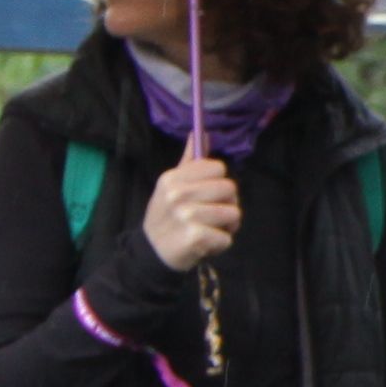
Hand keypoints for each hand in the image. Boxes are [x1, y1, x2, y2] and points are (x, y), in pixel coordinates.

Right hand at [141, 153, 240, 271]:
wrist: (152, 252)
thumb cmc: (166, 216)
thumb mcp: (171, 186)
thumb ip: (189, 162)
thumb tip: (201, 134)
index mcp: (173, 179)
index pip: (217, 168)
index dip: (218, 181)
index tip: (207, 193)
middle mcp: (178, 194)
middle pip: (230, 189)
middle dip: (226, 203)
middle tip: (211, 215)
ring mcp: (187, 216)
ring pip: (233, 213)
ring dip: (226, 226)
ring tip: (209, 229)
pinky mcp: (196, 237)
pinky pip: (227, 237)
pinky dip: (220, 244)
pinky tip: (205, 244)